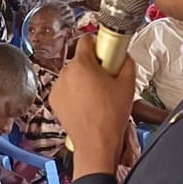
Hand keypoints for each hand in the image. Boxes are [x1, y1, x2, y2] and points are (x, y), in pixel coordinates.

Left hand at [50, 34, 137, 177]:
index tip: (106, 53)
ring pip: (73, 75)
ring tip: (97, 96)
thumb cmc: (110, 117)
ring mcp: (58, 87)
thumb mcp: (128, 85)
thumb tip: (123, 55)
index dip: (99, 45)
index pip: (86, 39)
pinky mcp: (54, 100)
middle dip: (94, 66)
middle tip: (106, 80)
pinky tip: (87, 104)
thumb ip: (126, 62)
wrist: (96, 143)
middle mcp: (65, 73)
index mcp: (82, 65)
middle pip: (81, 60)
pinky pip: (66, 88)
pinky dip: (75, 93)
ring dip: (83, 80)